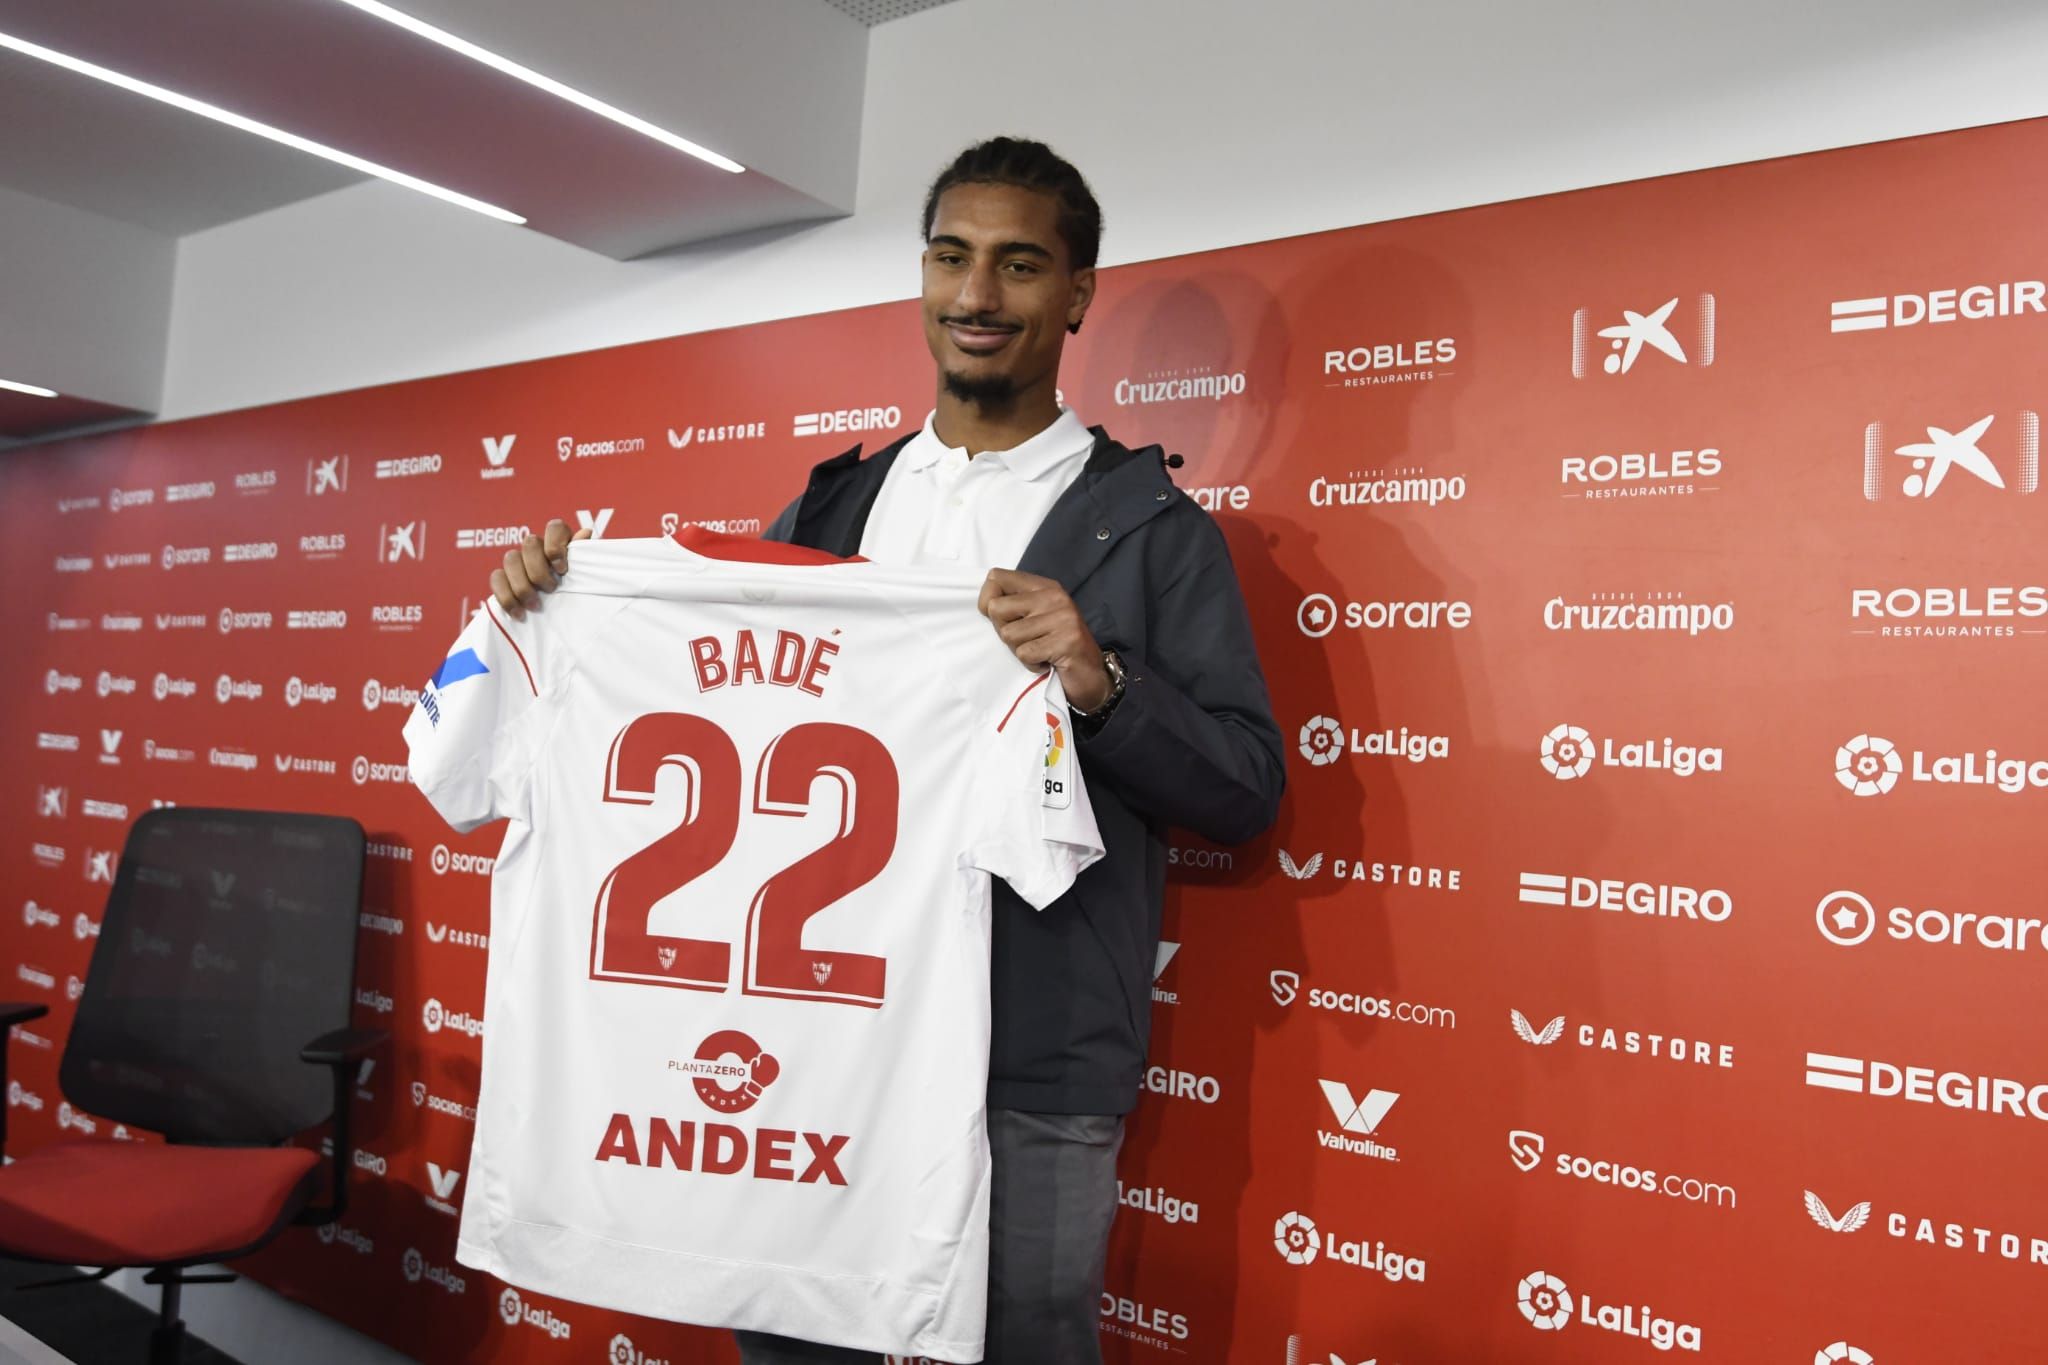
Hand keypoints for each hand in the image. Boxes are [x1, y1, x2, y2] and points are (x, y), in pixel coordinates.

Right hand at [490, 518, 590, 615]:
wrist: (567, 614)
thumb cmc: (580, 589)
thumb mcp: (586, 575)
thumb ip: (583, 554)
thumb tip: (586, 532)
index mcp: (560, 541)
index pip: (554, 527)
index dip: (556, 546)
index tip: (562, 569)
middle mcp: (537, 546)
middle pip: (530, 544)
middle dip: (539, 570)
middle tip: (551, 589)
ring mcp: (518, 560)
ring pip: (510, 559)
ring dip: (522, 585)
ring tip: (535, 606)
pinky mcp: (503, 577)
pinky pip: (496, 579)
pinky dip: (506, 597)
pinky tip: (519, 613)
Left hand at [978, 569, 1110, 709]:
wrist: (1091, 673)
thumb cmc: (1056, 645)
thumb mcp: (1036, 616)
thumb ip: (1014, 605)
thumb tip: (985, 604)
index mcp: (1044, 586)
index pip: (995, 577)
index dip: (987, 600)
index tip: (1000, 618)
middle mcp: (1053, 597)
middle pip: (996, 608)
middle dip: (1003, 630)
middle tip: (1026, 640)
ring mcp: (1062, 618)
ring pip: (1009, 634)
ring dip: (1019, 651)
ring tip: (1040, 650)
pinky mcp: (1065, 641)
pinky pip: (1025, 653)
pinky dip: (1031, 664)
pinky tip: (1047, 661)